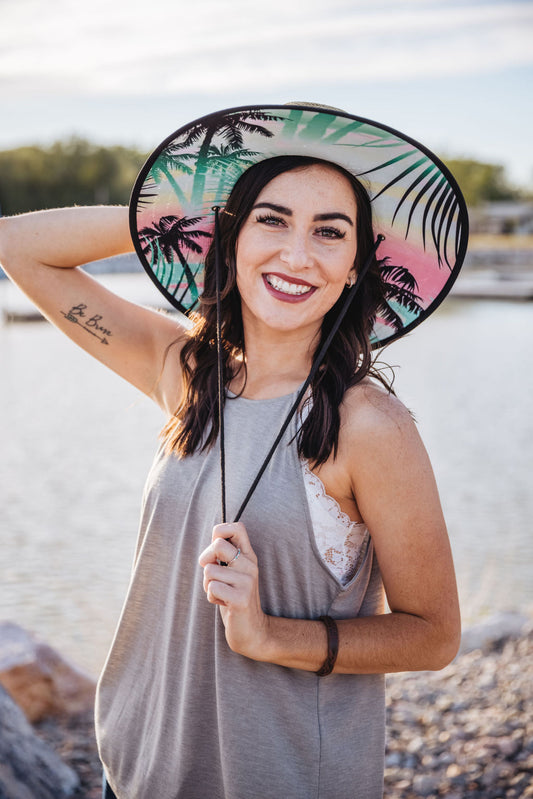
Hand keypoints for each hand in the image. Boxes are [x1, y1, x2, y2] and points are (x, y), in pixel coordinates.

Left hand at [198, 522, 269, 659]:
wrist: (252, 631)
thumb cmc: (235, 599)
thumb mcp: (232, 573)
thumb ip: (224, 557)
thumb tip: (211, 545)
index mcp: (248, 556)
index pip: (237, 527)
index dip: (221, 531)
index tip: (216, 550)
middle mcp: (250, 565)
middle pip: (217, 545)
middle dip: (206, 559)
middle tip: (212, 574)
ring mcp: (247, 581)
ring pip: (209, 570)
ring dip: (207, 585)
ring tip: (220, 593)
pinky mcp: (241, 598)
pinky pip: (212, 588)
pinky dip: (211, 597)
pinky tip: (223, 603)